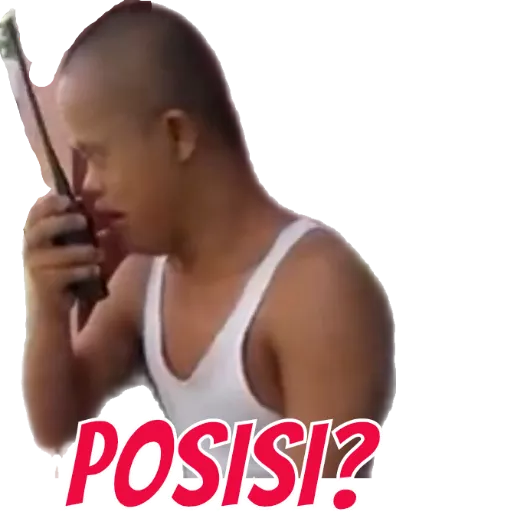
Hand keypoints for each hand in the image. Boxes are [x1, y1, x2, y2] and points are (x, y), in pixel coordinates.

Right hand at [22, 193, 103, 313]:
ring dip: (83, 252)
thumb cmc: (65, 275)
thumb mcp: (71, 251)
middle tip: (83, 221)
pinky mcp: (43, 284)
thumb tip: (105, 222)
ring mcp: (34, 268)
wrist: (52, 310)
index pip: (36, 214)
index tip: (68, 199)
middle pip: (41, 229)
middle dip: (63, 222)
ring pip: (59, 254)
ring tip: (100, 255)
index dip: (49, 204)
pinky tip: (95, 271)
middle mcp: (30, 250)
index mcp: (36, 237)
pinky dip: (84, 271)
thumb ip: (81, 235)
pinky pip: (67, 274)